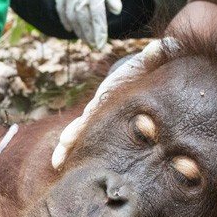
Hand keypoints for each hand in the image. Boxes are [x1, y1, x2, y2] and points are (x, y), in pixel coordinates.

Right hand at [52, 37, 178, 168]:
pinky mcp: (110, 124)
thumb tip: (158, 48)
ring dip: (70, 150)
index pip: (92, 113)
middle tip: (58, 159)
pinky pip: (95, 140)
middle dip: (69, 142)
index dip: (80, 128)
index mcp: (109, 94)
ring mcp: (103, 117)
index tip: (67, 140)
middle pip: (82, 126)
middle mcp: (101, 107)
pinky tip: (74, 168)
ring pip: (84, 135)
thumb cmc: (153, 66)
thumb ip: (156, 55)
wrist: (151, 68)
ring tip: (58, 166)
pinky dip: (83, 152)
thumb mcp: (155, 60)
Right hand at [53, 0, 121, 48]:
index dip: (99, 31)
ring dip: (78, 31)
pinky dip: (66, 21)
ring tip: (85, 40)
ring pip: (71, 17)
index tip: (102, 43)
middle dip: (89, 35)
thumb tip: (117, 11)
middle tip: (95, 46)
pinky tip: (71, 29)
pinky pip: (61, 10)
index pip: (96, 15)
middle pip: (83, 20)